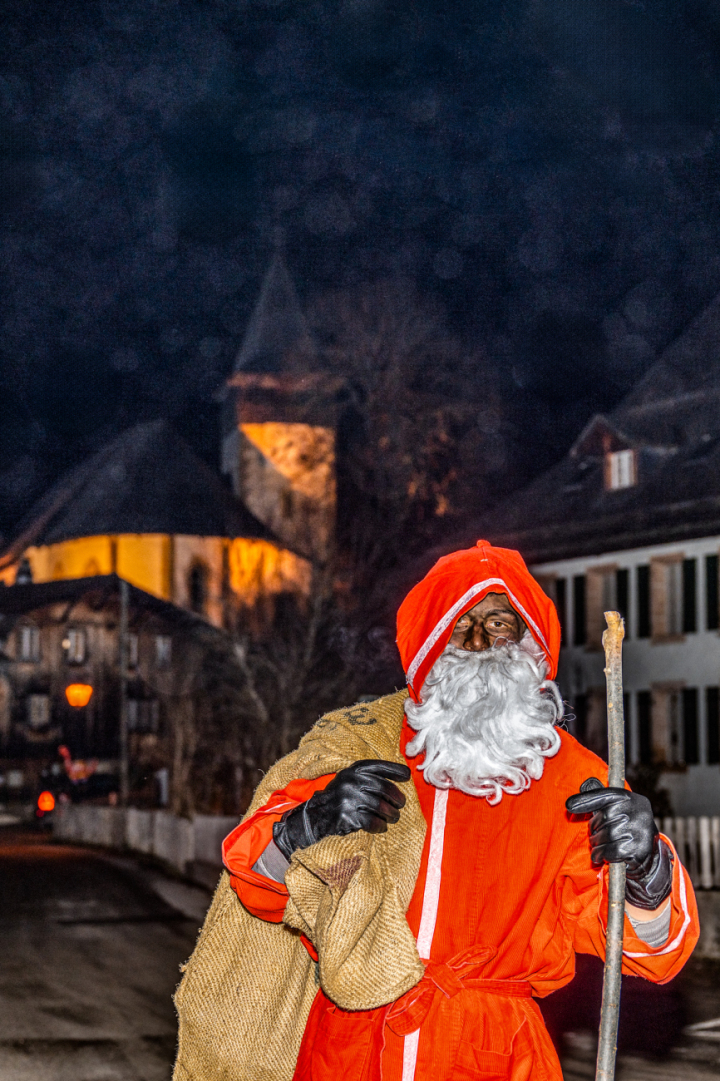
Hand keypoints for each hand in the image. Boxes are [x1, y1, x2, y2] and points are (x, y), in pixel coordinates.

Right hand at [273, 759, 410, 858]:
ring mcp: (348, 799)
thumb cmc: (339, 798)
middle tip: (400, 805)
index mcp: (352, 771)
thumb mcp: (349, 780)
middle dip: (397, 798)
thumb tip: (402, 774)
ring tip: (393, 817)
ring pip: (381, 806)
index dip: (395, 770)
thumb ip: (369, 777)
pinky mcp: (346, 816)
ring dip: (392, 814)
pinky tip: (382, 826)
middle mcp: (350, 781)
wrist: (315, 816)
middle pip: (384, 788)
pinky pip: (372, 822)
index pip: (378, 766)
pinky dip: (381, 825)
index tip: (406, 776)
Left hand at [566, 777, 656, 871]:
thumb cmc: (625, 830)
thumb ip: (599, 802)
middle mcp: (639, 812)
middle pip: (604, 818)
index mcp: (632, 799)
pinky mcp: (639, 850)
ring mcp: (640, 831)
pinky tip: (602, 856)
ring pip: (605, 836)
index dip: (585, 800)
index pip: (605, 795)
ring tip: (599, 846)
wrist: (648, 857)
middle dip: (594, 829)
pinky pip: (610, 851)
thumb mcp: (617, 811)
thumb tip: (571, 802)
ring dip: (596, 844)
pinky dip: (601, 855)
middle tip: (596, 835)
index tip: (569, 806)